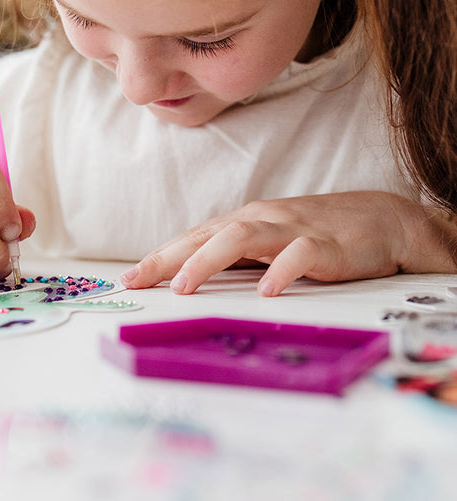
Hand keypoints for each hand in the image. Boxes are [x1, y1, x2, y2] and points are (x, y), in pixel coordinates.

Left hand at [120, 191, 456, 295]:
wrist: (381, 218)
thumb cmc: (318, 233)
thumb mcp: (269, 243)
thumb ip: (238, 257)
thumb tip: (196, 279)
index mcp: (244, 222)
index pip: (193, 237)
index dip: (160, 256)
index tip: (129, 278)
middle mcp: (260, 220)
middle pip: (205, 234)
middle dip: (167, 258)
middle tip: (137, 281)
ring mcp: (291, 228)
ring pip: (241, 237)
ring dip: (208, 261)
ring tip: (184, 287)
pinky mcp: (325, 243)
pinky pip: (299, 254)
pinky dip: (280, 271)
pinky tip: (266, 291)